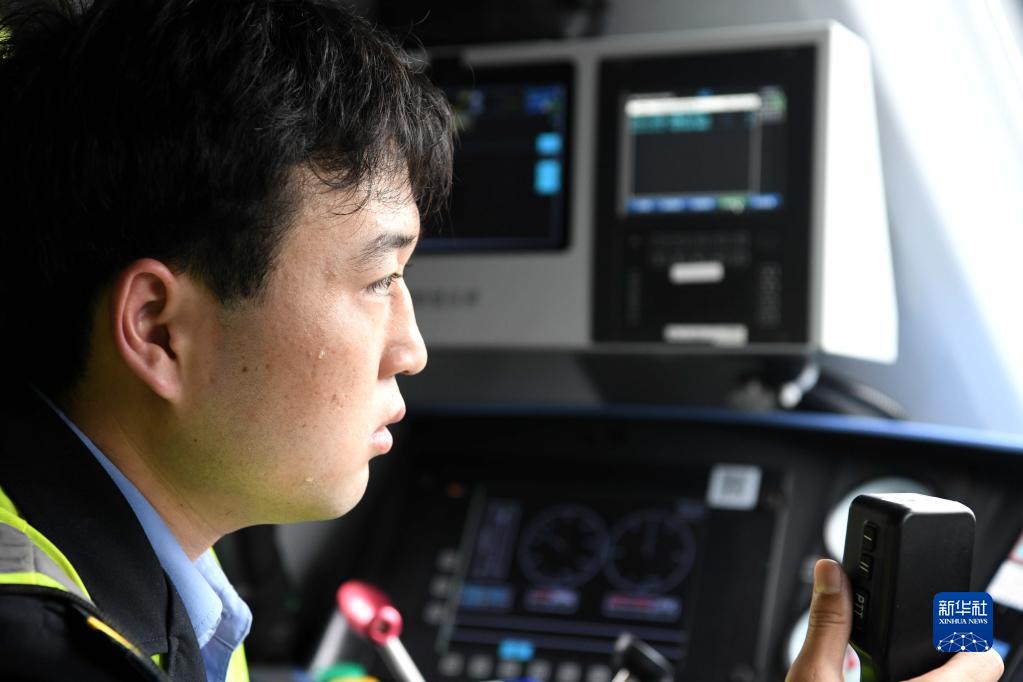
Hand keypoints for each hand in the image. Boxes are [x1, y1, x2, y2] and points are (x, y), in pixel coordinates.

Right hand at [786, 559, 1003, 681]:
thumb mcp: (812, 678)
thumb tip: (831, 573)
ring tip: (888, 663)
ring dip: (927, 667)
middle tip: (904, 640)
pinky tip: (877, 680)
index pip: (982, 659)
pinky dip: (910, 678)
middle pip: (971, 670)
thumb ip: (827, 623)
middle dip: (940, 648)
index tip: (938, 615)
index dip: (963, 630)